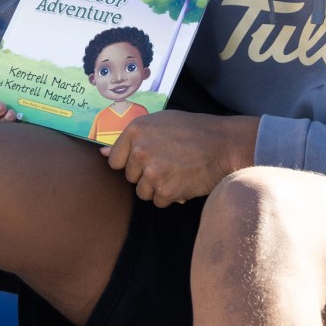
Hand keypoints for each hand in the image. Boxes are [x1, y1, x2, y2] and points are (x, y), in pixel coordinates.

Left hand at [103, 111, 259, 206]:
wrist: (224, 144)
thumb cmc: (193, 131)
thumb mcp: (160, 123)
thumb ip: (132, 138)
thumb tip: (101, 153)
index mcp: (135, 130)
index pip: (114, 160)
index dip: (130, 162)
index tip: (147, 159)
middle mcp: (140, 150)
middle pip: (130, 177)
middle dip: (146, 175)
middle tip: (169, 163)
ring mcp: (152, 171)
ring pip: (143, 192)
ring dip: (158, 187)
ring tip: (178, 171)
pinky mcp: (166, 190)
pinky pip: (159, 202)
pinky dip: (171, 196)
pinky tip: (184, 181)